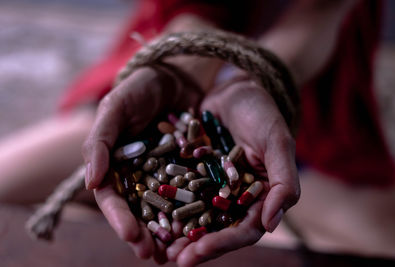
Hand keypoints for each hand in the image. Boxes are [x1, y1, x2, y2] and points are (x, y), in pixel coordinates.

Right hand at [82, 65, 202, 261]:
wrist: (178, 75)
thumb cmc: (141, 87)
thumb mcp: (116, 107)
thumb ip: (100, 141)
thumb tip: (90, 182)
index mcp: (116, 164)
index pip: (113, 198)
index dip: (120, 219)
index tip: (131, 236)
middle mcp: (140, 174)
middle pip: (139, 211)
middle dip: (144, 235)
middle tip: (154, 256)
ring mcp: (166, 174)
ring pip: (166, 209)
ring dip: (169, 233)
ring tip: (176, 254)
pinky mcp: (191, 169)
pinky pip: (193, 193)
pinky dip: (195, 212)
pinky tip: (201, 229)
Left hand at [167, 75, 299, 265]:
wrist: (233, 86)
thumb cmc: (261, 112)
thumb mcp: (277, 142)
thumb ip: (283, 182)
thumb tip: (271, 225)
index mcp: (258, 196)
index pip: (243, 229)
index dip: (221, 244)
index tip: (196, 253)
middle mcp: (233, 196)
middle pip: (216, 229)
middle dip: (195, 246)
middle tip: (172, 258)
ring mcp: (210, 185)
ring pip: (194, 215)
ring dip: (177, 232)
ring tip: (157, 246)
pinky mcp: (190, 171)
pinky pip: (177, 191)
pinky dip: (165, 204)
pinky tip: (148, 213)